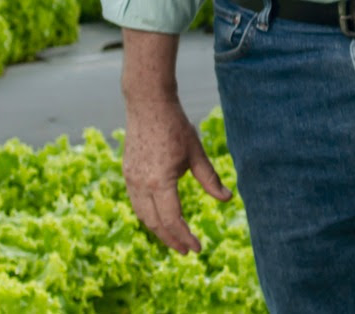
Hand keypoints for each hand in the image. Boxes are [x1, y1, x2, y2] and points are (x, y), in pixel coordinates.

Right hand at [122, 97, 231, 253]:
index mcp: (160, 182)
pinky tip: (160, 216)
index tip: (197, 248)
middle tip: (187, 250)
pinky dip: (148, 215)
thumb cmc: (174, 126)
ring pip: (143, 215)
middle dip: (172, 240)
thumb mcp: (196, 153)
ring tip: (174, 238)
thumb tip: (227, 199)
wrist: (148, 104)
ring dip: (158, 230)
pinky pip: (136, 203)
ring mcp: (131, 179)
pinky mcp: (127, 173)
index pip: (173, 220)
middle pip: (155, 223)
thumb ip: (210, 179)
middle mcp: (141, 184)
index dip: (185, 237)